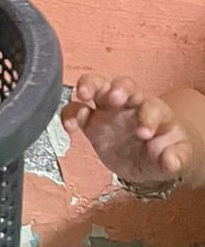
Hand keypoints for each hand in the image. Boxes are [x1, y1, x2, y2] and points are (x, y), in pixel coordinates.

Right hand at [62, 74, 196, 185]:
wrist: (147, 161)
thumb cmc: (163, 150)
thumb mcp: (177, 156)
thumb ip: (177, 157)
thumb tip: (171, 162)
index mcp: (153, 110)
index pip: (151, 106)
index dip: (147, 116)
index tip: (144, 133)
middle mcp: (129, 104)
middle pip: (123, 84)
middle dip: (118, 88)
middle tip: (114, 97)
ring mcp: (108, 110)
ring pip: (96, 85)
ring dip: (89, 86)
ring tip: (83, 95)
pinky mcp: (91, 122)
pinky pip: (75, 110)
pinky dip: (69, 114)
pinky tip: (69, 126)